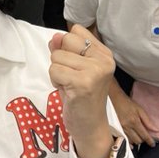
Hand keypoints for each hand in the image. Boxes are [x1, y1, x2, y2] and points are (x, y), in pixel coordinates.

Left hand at [48, 25, 115, 157]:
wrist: (90, 127)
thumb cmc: (81, 96)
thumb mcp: (74, 67)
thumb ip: (65, 49)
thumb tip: (54, 37)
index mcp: (104, 53)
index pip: (76, 30)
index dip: (67, 46)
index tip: (75, 65)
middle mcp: (103, 60)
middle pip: (65, 40)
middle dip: (60, 59)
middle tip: (71, 77)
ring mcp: (95, 71)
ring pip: (57, 57)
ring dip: (57, 73)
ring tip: (70, 85)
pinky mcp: (83, 82)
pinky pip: (54, 70)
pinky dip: (55, 82)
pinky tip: (68, 91)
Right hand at [109, 89, 156, 147]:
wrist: (114, 99)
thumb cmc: (126, 103)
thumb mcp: (139, 109)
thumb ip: (148, 121)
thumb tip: (155, 130)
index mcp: (134, 121)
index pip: (144, 135)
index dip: (150, 141)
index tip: (152, 144)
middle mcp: (127, 126)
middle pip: (137, 140)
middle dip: (143, 140)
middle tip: (145, 136)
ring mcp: (120, 129)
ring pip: (131, 141)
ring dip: (136, 140)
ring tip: (138, 136)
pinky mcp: (115, 130)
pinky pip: (123, 140)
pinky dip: (128, 142)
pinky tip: (131, 141)